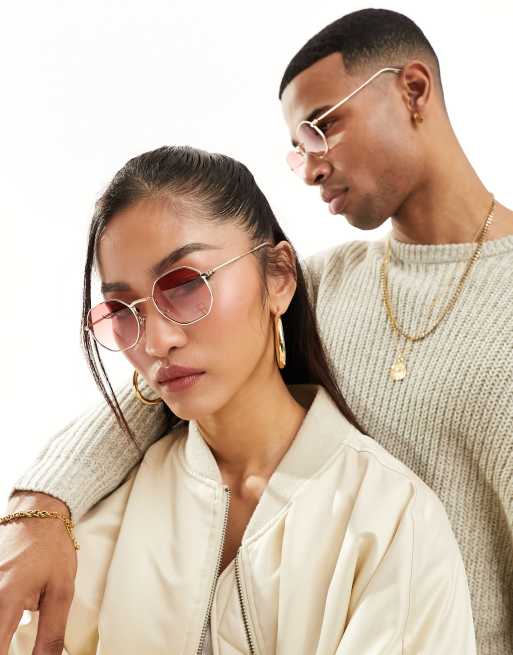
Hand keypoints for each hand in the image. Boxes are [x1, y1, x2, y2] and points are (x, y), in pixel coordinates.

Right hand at [0, 492, 76, 654]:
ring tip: (12, 626)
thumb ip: (52, 634)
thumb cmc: (52, 548)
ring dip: (2, 627)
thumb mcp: (62, 592)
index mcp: (6, 597)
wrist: (39, 513)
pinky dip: (1, 616)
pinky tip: (10, 610)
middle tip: (17, 634)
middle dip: (2, 643)